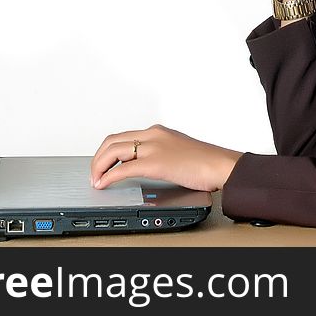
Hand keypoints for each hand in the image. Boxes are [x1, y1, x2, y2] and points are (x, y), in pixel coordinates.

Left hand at [90, 124, 242, 192]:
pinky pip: (123, 169)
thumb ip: (162, 153)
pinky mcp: (155, 163)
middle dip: (98, 158)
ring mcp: (153, 147)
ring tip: (96, 180)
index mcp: (158, 132)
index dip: (107, 151)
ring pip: (113, 151)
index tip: (103, 163)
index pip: (123, 136)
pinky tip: (105, 184)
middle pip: (112, 141)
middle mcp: (153, 135)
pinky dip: (109, 177)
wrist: (221, 165)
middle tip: (94, 173)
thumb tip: (150, 165)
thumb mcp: (179, 150)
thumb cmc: (206, 162)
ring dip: (99, 166)